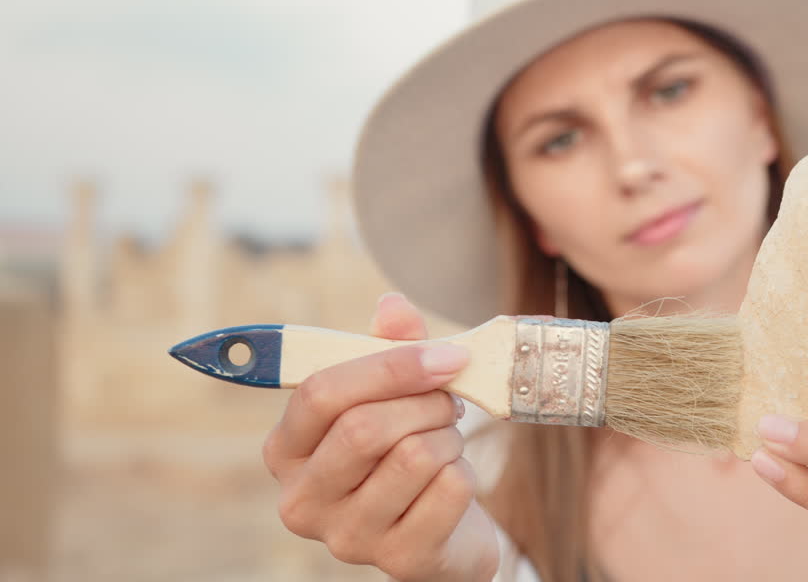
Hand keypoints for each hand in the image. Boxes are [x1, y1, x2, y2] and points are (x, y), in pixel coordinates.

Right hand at [262, 292, 499, 581]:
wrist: (446, 531)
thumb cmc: (407, 449)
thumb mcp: (396, 393)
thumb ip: (391, 347)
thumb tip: (392, 306)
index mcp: (285, 449)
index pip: (321, 393)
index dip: (389, 366)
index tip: (444, 356)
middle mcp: (302, 500)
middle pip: (364, 428)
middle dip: (425, 403)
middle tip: (448, 403)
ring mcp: (346, 538)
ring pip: (414, 456)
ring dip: (448, 438)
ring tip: (446, 443)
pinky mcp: (398, 560)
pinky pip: (449, 489)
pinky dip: (466, 474)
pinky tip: (454, 482)